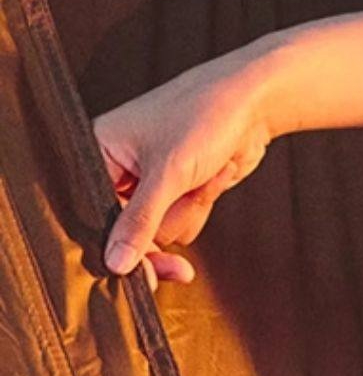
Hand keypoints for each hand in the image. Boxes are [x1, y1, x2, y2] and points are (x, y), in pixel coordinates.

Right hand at [92, 45, 279, 281]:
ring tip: (202, 175)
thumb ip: (140, 222)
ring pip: (158, 229)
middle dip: (158, 236)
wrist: (257, 102)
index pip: (92, 212)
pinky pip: (182, 220)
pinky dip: (200, 205)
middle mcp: (121, 166)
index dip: (114, 244)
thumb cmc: (206, 113)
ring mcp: (152, 179)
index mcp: (101, 150)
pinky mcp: (179, 187)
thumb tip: (115, 262)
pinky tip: (214, 175)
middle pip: (125, 230)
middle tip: (175, 268)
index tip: (133, 273)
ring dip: (186, 211)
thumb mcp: (168, 172)